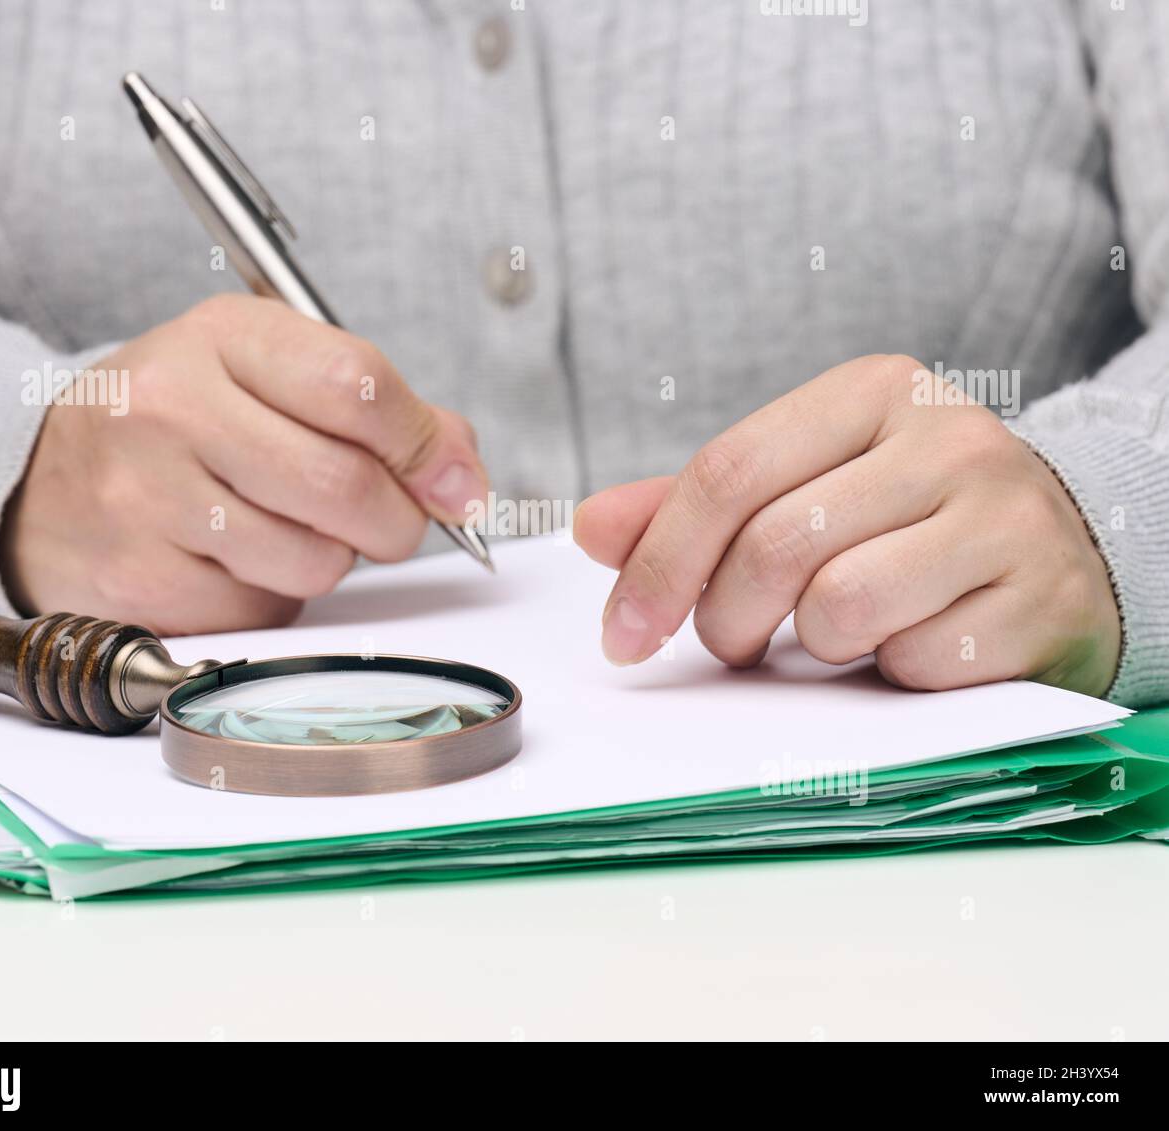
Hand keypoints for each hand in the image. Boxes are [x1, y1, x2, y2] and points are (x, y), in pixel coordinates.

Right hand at [1, 294, 485, 633]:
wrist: (43, 478)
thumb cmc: (180, 423)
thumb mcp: (268, 374)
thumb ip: (378, 411)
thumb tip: (463, 477)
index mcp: (223, 335)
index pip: (357, 384)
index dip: (427, 445)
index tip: (455, 483)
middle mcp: (174, 405)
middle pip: (345, 484)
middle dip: (397, 521)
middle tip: (388, 523)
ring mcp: (146, 494)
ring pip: (314, 559)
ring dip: (330, 559)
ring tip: (286, 528)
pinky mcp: (137, 576)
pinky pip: (264, 607)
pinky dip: (273, 594)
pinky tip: (232, 559)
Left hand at [573, 354, 1120, 696]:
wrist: (1063, 547)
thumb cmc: (905, 518)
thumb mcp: (805, 484)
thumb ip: (698, 505)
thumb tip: (590, 528)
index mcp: (872, 392)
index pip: (728, 472)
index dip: (659, 563)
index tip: (624, 632)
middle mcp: (946, 438)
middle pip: (775, 546)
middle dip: (726, 618)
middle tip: (733, 642)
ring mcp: (1004, 516)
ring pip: (842, 606)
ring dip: (815, 645)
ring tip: (836, 631)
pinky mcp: (1040, 598)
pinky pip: (914, 660)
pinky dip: (889, 672)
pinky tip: (911, 641)